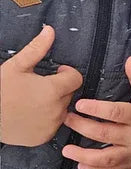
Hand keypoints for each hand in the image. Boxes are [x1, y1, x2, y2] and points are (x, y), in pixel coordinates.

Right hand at [0, 26, 82, 145]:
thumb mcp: (17, 66)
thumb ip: (37, 48)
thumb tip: (50, 30)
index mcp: (53, 91)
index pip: (76, 78)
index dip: (67, 73)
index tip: (57, 72)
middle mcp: (55, 110)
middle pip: (70, 93)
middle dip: (60, 87)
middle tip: (40, 86)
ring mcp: (50, 126)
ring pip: (63, 109)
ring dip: (55, 103)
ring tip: (34, 100)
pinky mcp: (43, 138)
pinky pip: (54, 125)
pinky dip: (47, 119)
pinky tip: (32, 114)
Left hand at [61, 56, 130, 168]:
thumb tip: (130, 59)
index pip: (115, 113)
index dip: (96, 109)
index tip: (80, 105)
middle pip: (104, 134)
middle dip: (82, 127)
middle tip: (67, 120)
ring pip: (106, 158)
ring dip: (84, 155)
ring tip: (66, 150)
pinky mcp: (130, 164)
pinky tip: (80, 164)